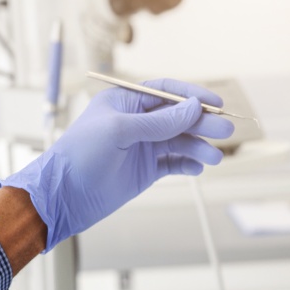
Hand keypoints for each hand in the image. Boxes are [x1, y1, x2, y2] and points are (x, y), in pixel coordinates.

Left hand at [0, 78, 233, 251]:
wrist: (63, 197)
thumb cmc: (81, 154)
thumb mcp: (120, 130)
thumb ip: (160, 121)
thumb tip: (194, 107)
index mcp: (125, 102)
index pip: (166, 92)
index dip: (192, 95)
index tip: (217, 102)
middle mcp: (136, 122)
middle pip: (178, 117)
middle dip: (203, 123)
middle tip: (226, 130)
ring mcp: (141, 147)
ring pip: (179, 141)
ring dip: (198, 147)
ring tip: (215, 158)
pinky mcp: (144, 171)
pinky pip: (172, 163)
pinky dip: (187, 164)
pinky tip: (197, 168)